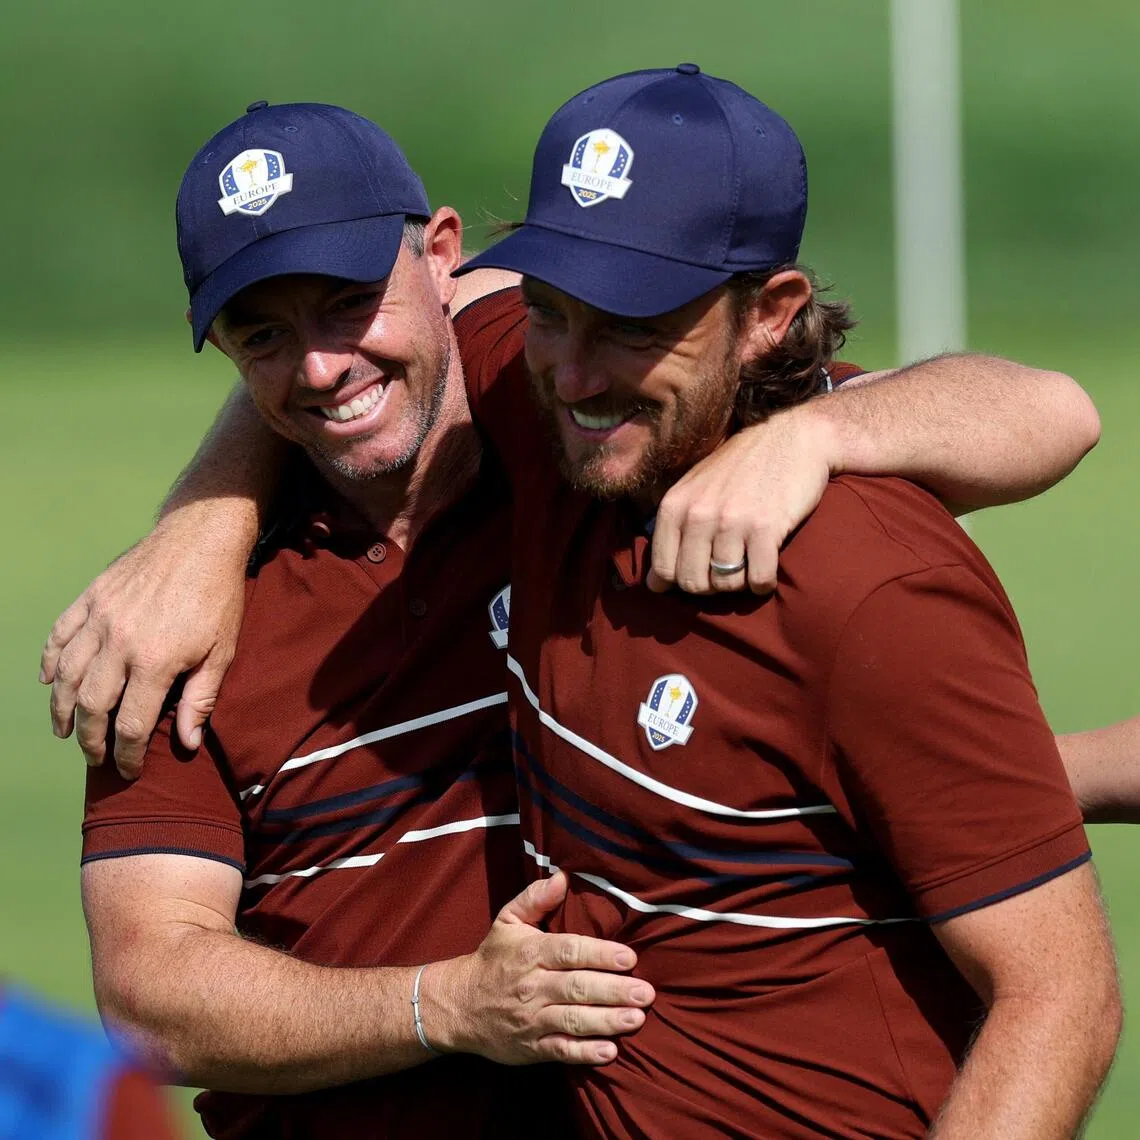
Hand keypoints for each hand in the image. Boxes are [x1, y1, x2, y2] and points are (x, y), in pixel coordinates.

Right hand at [40, 511, 247, 777]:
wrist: (200, 539)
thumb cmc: (218, 597)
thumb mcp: (222, 651)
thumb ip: (201, 699)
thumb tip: (188, 744)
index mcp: (155, 661)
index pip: (130, 725)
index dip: (126, 755)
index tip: (128, 770)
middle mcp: (119, 642)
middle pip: (92, 706)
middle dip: (91, 740)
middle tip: (95, 758)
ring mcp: (100, 618)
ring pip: (67, 675)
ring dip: (63, 708)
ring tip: (66, 730)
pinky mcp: (91, 597)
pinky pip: (60, 636)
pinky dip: (50, 662)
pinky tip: (50, 681)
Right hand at [425, 871, 653, 1064]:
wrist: (457, 1005)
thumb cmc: (493, 959)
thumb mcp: (507, 921)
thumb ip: (535, 898)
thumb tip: (562, 876)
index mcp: (531, 952)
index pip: (569, 951)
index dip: (600, 954)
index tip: (629, 957)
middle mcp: (533, 986)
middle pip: (577, 987)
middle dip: (614, 991)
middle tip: (646, 993)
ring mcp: (532, 1019)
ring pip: (574, 1020)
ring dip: (607, 1021)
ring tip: (637, 1019)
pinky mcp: (530, 1048)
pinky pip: (561, 1051)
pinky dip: (585, 1054)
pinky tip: (610, 1052)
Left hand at [648, 403, 836, 594]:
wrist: (792, 437)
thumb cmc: (741, 467)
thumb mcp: (695, 489)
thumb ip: (672, 533)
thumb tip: (653, 586)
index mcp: (675, 505)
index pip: (664, 569)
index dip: (682, 580)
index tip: (702, 571)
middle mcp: (698, 514)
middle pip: (693, 582)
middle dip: (711, 586)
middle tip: (728, 569)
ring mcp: (731, 521)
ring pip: (726, 584)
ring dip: (740, 583)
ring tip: (749, 563)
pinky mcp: (766, 528)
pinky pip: (758, 579)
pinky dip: (763, 583)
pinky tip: (767, 569)